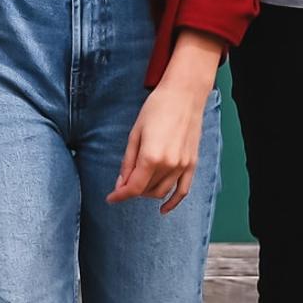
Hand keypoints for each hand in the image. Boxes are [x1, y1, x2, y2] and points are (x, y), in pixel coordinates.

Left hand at [108, 30, 223, 213]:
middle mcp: (169, 165)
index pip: (133, 187)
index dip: (119, 195)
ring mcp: (182, 165)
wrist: (184, 93)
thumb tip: (121, 184)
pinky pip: (183, 190)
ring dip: (147, 193)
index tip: (111, 198)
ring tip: (140, 183)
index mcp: (151, 156)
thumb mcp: (135, 133)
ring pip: (162, 192)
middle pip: (146, 191)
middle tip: (124, 182)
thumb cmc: (157, 107)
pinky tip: (164, 209)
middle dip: (132, 191)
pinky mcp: (192, 163)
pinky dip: (173, 202)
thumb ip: (128, 161)